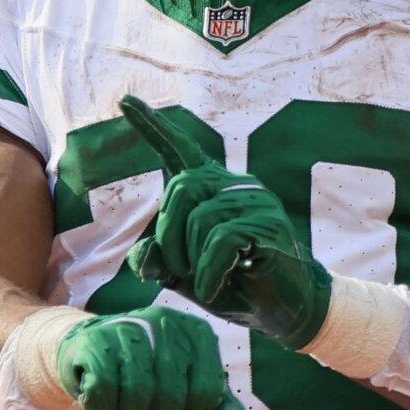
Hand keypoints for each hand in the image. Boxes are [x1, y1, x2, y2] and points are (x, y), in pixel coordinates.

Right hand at [55, 305, 246, 409]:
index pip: (206, 391)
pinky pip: (102, 390)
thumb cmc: (151, 375)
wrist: (93, 351)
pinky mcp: (93, 341)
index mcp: (197, 333)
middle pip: (171, 394)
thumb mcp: (192, 390)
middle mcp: (165, 323)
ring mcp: (127, 328)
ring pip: (136, 393)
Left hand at [119, 96, 330, 346]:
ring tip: (201, 281)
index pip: (179, 149)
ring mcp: (256, 200)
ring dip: (189, 259)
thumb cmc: (234, 285)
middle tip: (176, 269)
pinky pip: (222, 240)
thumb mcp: (184, 274)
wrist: (284, 309)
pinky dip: (208, 272)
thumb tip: (144, 257)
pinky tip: (212, 288)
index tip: (125, 100)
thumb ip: (158, 260)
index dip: (151, 126)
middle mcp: (235, 185)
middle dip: (168, 235)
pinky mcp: (269, 224)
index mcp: (213, 189)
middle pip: (181, 188)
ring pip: (200, 217)